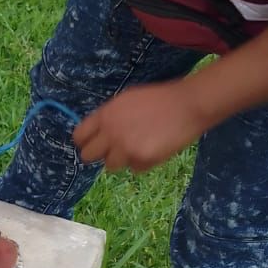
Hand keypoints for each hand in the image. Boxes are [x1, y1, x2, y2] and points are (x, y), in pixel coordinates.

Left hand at [72, 80, 208, 172]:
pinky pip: (134, 169)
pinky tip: (154, 148)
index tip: (92, 144)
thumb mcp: (127, 100)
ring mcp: (125, 148)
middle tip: (113, 152)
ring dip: (122, 160)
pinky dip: (142, 163)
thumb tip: (98, 133)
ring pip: (110, 166)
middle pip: (88, 156)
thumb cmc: (159, 99)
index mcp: (105, 114)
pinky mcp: (142, 160)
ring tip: (139, 146)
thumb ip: (110, 117)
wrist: (188, 104)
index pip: (79, 136)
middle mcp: (111, 132)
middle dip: (99, 155)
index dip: (85, 142)